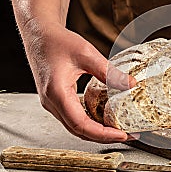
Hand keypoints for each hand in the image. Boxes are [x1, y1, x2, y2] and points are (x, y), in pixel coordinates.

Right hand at [22, 21, 136, 142]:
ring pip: (76, 127)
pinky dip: (90, 123)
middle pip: (79, 131)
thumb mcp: (87, 54)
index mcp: (57, 93)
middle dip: (105, 137)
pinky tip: (105, 120)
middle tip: (128, 135)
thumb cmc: (58, 42)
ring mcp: (52, 104)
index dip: (103, 134)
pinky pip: (73, 119)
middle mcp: (52, 103)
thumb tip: (131, 85)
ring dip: (98, 132)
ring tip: (120, 130)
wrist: (39, 35)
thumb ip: (109, 72)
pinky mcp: (56, 100)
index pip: (81, 125)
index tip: (122, 135)